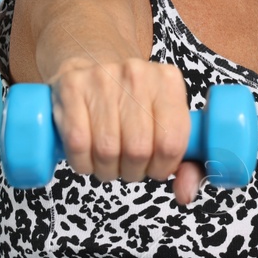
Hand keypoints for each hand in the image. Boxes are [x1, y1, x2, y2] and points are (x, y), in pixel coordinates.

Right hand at [48, 57, 203, 205]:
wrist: (90, 63)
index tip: (154, 169)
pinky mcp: (71, 88)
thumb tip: (186, 194)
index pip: (172, 142)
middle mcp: (137, 74)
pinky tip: (88, 158)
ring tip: (108, 163)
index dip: (162, 168)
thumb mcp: (164, 120)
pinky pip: (78, 144)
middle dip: (133, 172)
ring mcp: (102, 78)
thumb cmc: (132, 102)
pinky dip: (83, 164)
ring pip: (107, 150)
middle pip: (139, 149)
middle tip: (128, 168)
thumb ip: (185, 161)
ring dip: (107, 170)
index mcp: (168, 81)